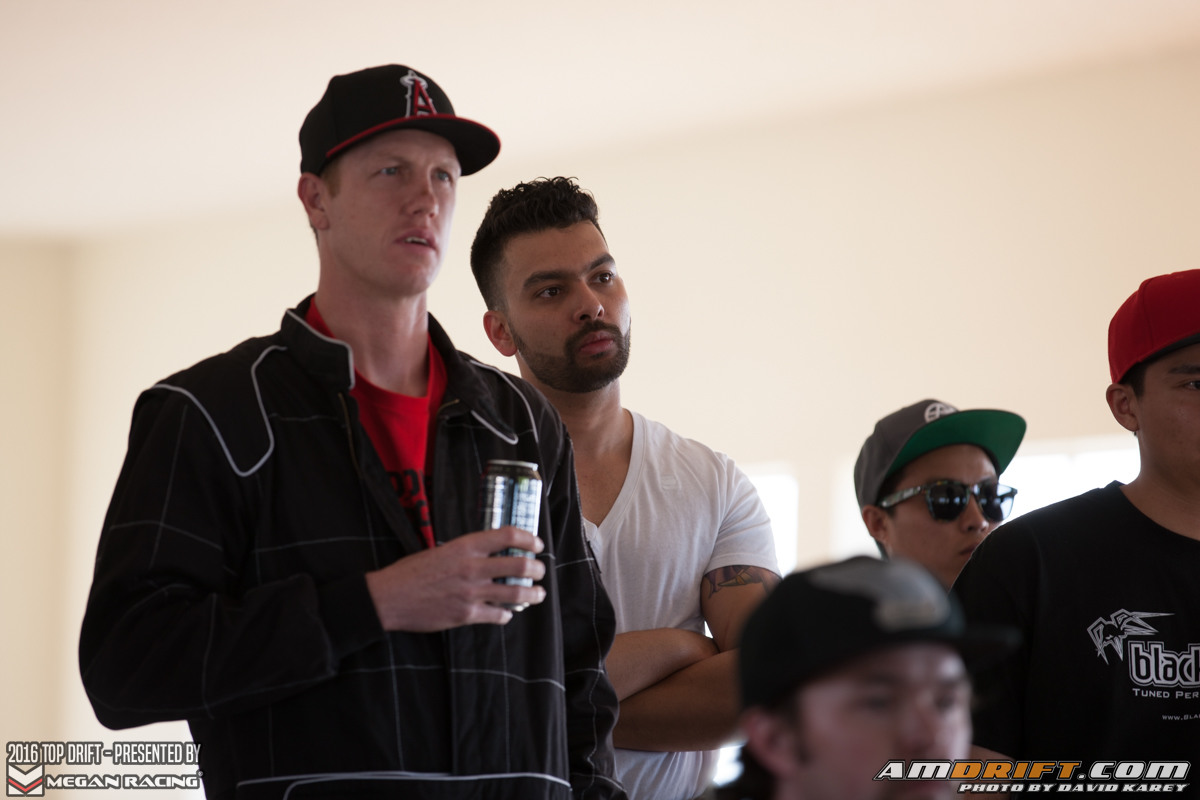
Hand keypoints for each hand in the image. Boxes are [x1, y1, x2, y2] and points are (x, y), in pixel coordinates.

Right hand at [365, 526, 545, 630]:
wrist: (388, 598)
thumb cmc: (411, 572)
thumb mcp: (441, 550)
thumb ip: (467, 552)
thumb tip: (491, 553)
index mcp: (465, 546)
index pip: (508, 536)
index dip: (529, 539)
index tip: (537, 544)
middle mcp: (472, 568)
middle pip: (519, 565)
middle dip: (537, 569)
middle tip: (540, 571)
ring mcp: (470, 593)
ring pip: (516, 593)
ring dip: (533, 594)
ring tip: (538, 594)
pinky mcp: (466, 615)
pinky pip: (498, 614)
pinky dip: (506, 614)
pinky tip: (506, 613)